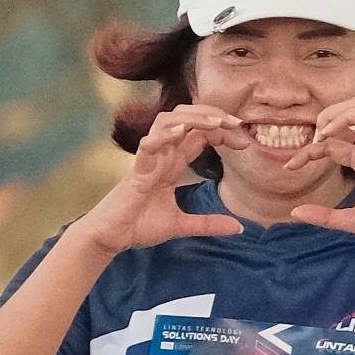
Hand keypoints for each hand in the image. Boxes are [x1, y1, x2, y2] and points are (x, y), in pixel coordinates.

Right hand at [79, 102, 239, 250]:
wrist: (111, 238)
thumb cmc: (138, 225)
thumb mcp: (182, 224)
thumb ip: (209, 223)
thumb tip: (240, 228)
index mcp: (172, 162)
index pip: (199, 135)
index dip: (221, 131)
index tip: (243, 141)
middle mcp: (161, 155)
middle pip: (186, 119)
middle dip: (213, 116)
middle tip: (237, 124)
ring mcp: (148, 159)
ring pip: (167, 122)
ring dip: (193, 118)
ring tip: (217, 122)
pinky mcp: (136, 171)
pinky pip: (149, 145)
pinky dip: (165, 134)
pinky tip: (183, 130)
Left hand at [303, 96, 354, 247]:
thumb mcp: (349, 220)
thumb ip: (324, 216)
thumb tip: (295, 212)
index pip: (332, 143)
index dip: (309, 149)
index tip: (289, 166)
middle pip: (354, 111)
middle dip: (331, 114)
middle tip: (317, 134)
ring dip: (347, 115)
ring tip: (329, 131)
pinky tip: (354, 133)